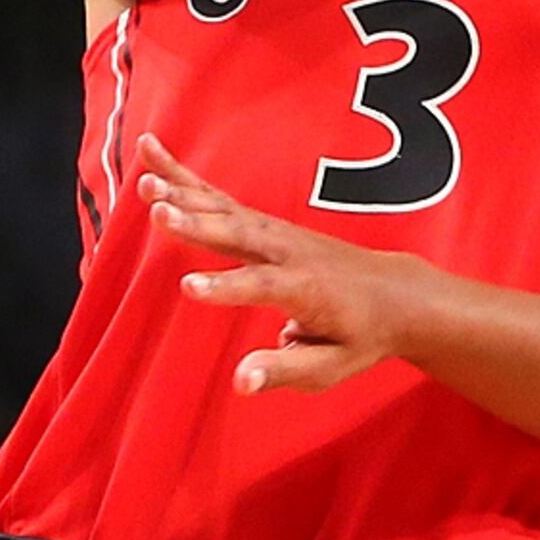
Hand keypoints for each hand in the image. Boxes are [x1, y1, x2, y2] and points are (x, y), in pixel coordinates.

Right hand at [136, 136, 412, 393]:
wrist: (396, 294)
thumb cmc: (362, 335)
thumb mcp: (332, 367)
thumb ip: (285, 371)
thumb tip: (240, 382)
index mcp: (307, 288)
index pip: (262, 286)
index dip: (226, 287)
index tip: (189, 286)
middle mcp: (288, 252)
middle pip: (238, 234)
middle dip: (197, 223)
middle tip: (158, 210)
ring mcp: (276, 231)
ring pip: (224, 208)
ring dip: (184, 193)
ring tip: (144, 180)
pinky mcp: (264, 223)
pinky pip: (220, 198)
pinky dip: (185, 177)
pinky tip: (152, 157)